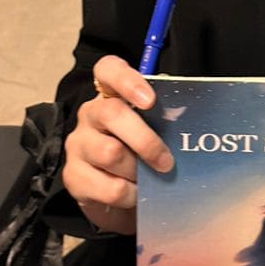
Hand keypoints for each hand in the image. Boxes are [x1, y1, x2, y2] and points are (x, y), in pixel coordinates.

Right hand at [61, 55, 170, 235]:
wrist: (114, 195)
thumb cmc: (138, 153)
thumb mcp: (151, 131)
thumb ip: (163, 119)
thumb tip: (191, 120)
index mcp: (110, 94)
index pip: (108, 70)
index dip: (128, 80)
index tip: (150, 100)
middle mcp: (90, 114)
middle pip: (112, 113)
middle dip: (145, 140)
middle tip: (167, 162)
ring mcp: (78, 144)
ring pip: (111, 153)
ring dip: (138, 171)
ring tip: (150, 180)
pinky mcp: (73, 176)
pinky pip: (109, 187)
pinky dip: (131, 195)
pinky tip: (136, 194)